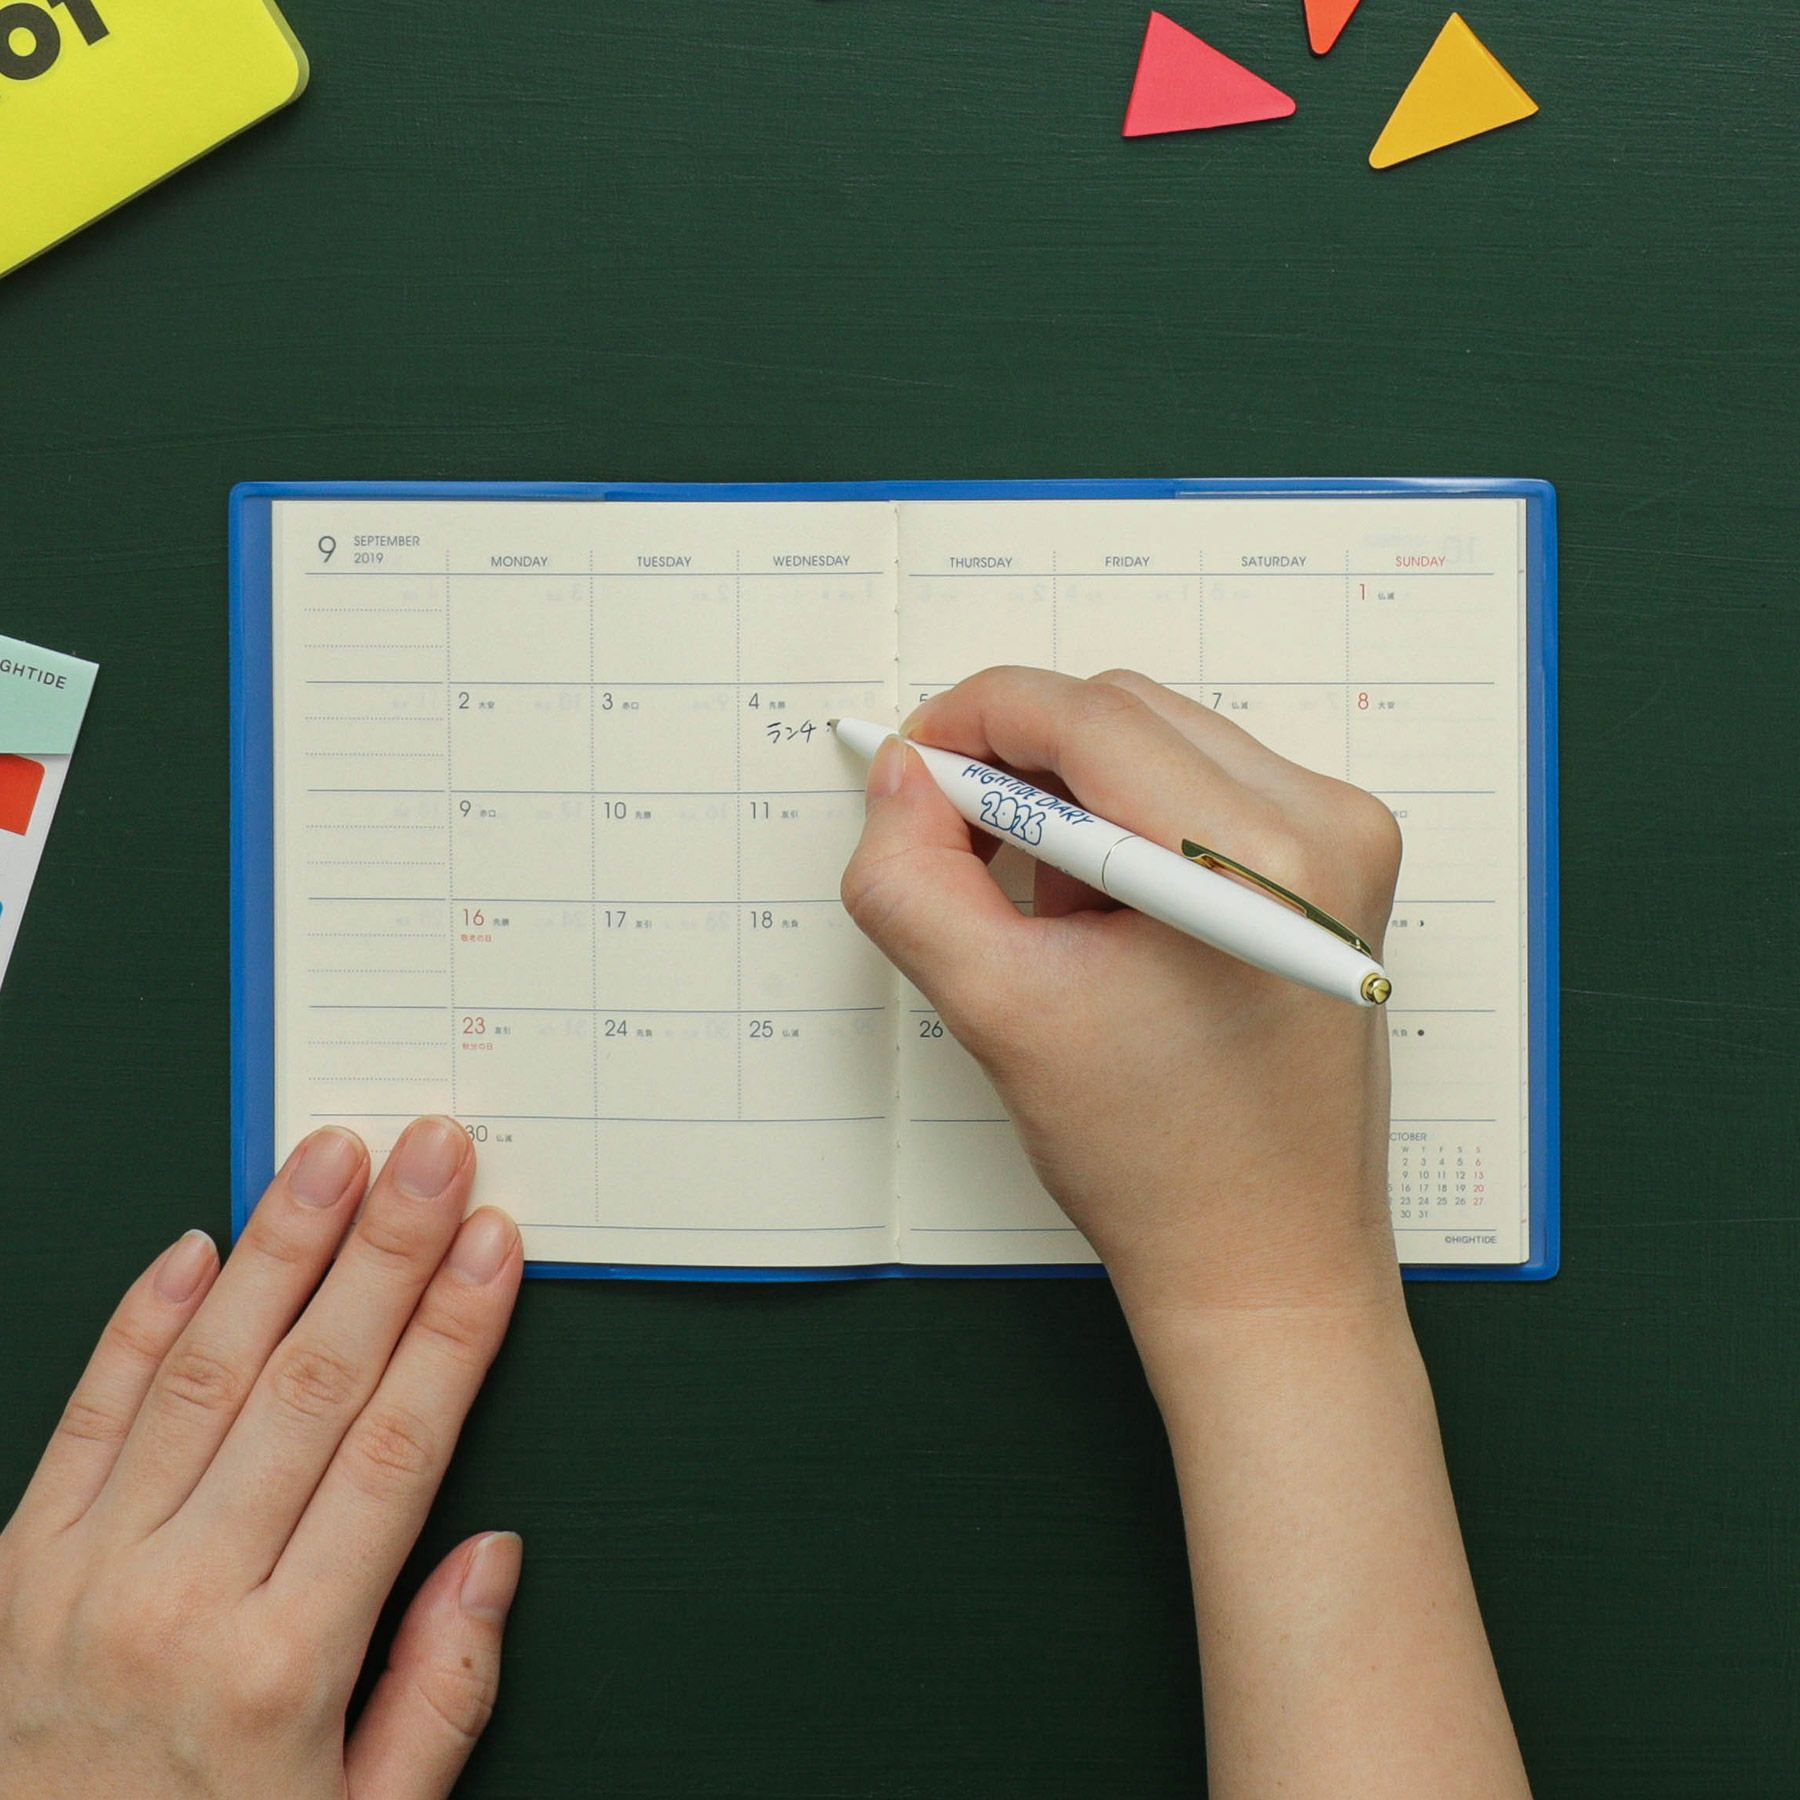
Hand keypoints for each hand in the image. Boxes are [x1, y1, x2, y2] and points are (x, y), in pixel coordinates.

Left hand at [0, 1117, 523, 1799]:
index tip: (492, 1243)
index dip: (453, 1331)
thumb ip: (441, 1693)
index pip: (395, 1448)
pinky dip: (137, 1323)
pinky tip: (192, 1248)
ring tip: (327, 1162)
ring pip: (202, 1373)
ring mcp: (85, 1577)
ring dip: (275, 1251)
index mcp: (281, 1668)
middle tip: (431, 1155)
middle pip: (310, 1383)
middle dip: (385, 1251)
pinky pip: (83, 1417)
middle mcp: (181, 1601)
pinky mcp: (14, 1570)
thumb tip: (491, 1558)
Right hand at [841, 666, 1404, 1317]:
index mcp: (1258, 855)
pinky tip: (1107, 925)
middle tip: (954, 849)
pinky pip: (1200, 787)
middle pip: (1124, 711)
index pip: (1085, 712)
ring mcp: (1344, 841)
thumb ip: (913, 879)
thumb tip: (901, 778)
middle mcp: (1326, 825)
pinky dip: (1127, 828)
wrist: (1263, 1258)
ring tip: (1052, 920)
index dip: (972, 721)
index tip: (907, 770)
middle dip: (1020, 764)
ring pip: (1158, 741)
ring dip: (1074, 801)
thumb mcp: (995, 1012)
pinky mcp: (1336, 866)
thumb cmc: (1155, 1160)